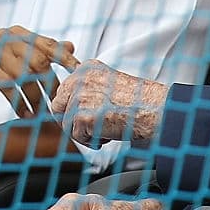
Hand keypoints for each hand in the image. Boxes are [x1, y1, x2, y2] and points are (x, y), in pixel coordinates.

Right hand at [0, 26, 77, 116]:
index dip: (66, 59)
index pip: (49, 44)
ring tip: (40, 113)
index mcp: (18, 34)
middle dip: (50, 86)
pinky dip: (18, 102)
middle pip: (40, 62)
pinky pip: (8, 86)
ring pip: (25, 75)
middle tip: (57, 105)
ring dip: (35, 97)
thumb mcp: (12, 57)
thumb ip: (40, 51)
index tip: (80, 73)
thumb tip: (70, 46)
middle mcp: (8, 38)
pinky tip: (24, 113)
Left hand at [49, 60, 166, 147]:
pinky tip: (107, 134)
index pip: (63, 91)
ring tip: (104, 129)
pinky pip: (77, 136)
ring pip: (66, 124)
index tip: (85, 114)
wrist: (152, 109)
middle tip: (89, 127)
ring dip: (83, 133)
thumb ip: (88, 90)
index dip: (72, 108)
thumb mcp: (108, 85)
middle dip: (71, 121)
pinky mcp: (82, 116)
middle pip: (57, 107)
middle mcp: (80, 79)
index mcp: (86, 68)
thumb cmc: (137, 100)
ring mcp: (80, 97)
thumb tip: (71, 107)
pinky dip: (92, 141)